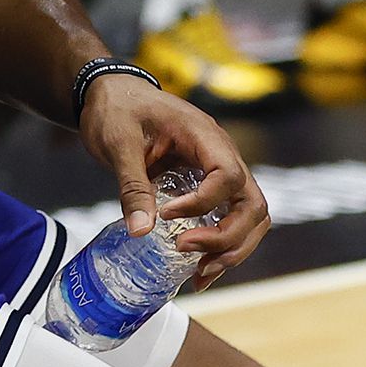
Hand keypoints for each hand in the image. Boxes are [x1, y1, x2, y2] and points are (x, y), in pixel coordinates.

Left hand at [78, 77, 270, 290]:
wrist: (113, 94)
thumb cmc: (118, 109)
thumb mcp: (119, 144)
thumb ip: (132, 186)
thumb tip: (140, 232)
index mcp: (204, 135)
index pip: (227, 176)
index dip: (202, 205)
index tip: (165, 215)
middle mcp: (221, 153)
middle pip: (252, 203)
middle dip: (227, 237)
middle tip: (187, 252)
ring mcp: (218, 170)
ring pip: (251, 215)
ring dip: (233, 248)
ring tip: (201, 273)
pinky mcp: (208, 184)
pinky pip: (231, 217)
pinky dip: (223, 246)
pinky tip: (199, 269)